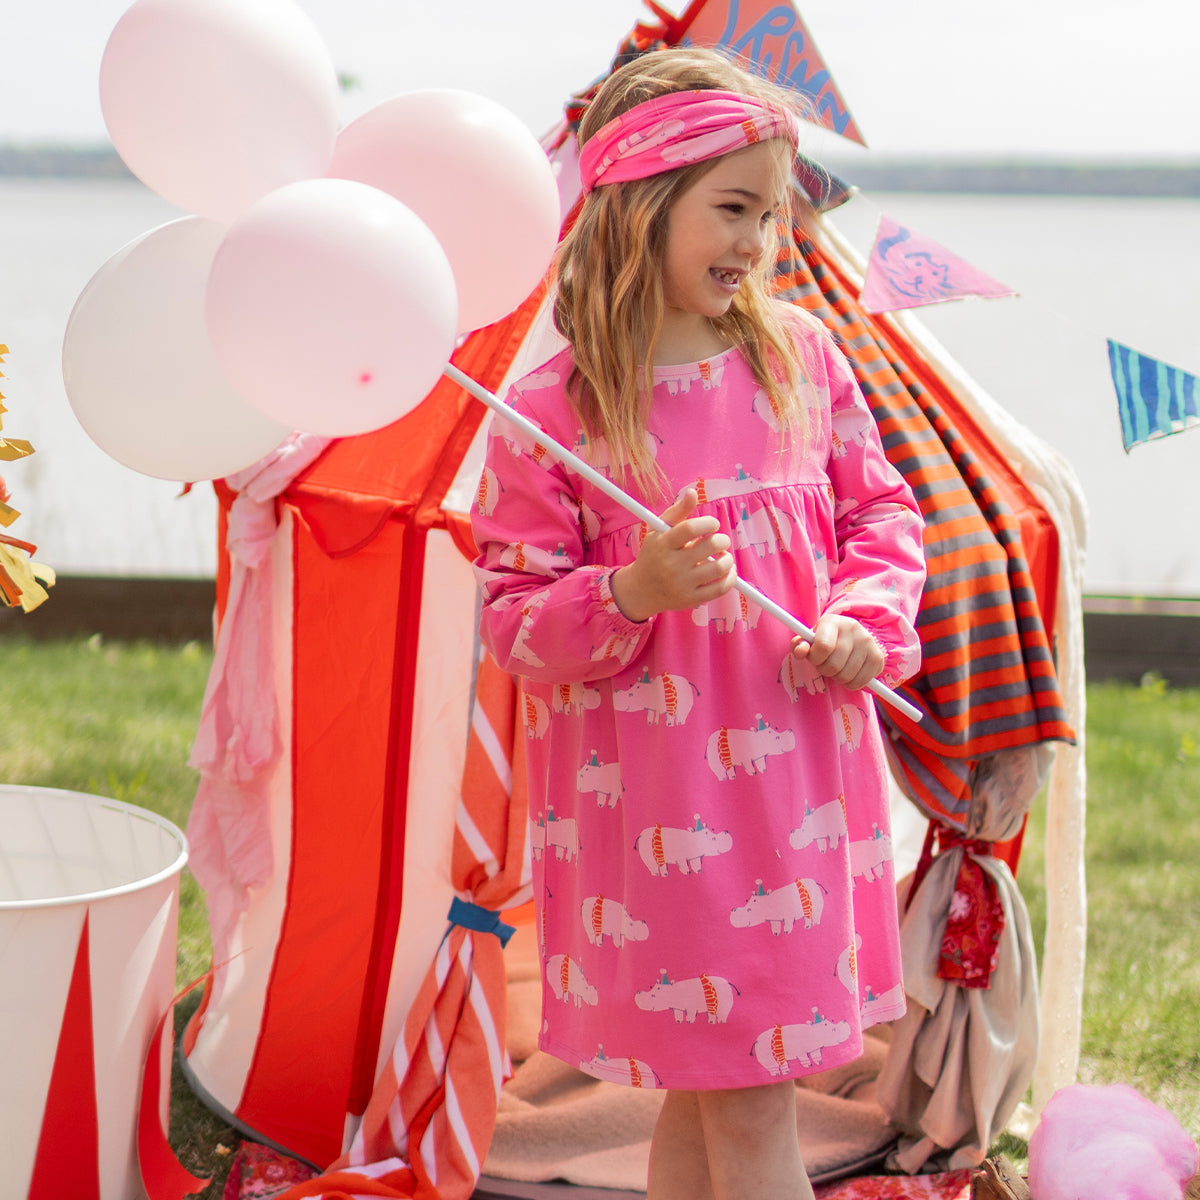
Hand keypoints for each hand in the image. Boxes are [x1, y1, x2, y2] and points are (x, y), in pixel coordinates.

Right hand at [611, 488, 735, 621]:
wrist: (641, 591)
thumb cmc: (653, 555)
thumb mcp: (658, 531)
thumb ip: (677, 511)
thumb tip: (693, 492)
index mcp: (663, 544)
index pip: (691, 528)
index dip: (708, 523)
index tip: (712, 525)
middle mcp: (672, 564)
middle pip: (709, 546)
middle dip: (722, 540)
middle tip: (719, 540)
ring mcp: (682, 584)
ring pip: (718, 567)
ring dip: (728, 559)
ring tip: (723, 556)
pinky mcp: (691, 599)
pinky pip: (720, 588)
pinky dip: (730, 578)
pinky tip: (727, 571)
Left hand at [790, 614, 883, 689]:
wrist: (850, 636)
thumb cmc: (824, 640)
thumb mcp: (809, 640)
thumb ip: (799, 645)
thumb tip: (800, 651)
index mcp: (833, 622)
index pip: (823, 646)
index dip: (815, 658)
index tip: (815, 658)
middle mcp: (853, 628)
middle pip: (833, 665)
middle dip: (825, 670)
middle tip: (826, 664)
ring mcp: (868, 642)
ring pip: (846, 676)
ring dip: (837, 678)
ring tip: (837, 668)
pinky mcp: (878, 658)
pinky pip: (860, 683)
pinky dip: (851, 684)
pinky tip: (849, 673)